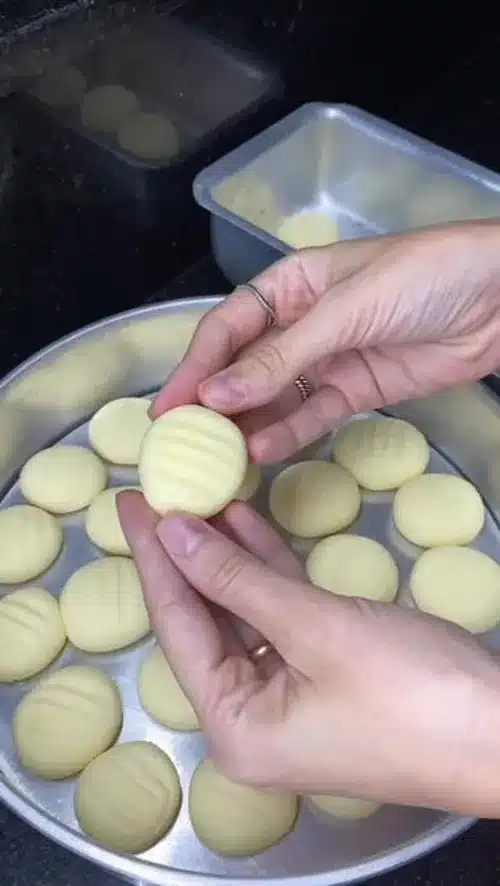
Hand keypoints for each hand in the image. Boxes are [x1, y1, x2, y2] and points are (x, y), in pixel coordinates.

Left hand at [119, 490, 499, 816]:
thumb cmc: (409, 689)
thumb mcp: (314, 628)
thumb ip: (236, 580)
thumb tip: (173, 535)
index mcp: (236, 727)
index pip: (177, 627)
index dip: (153, 558)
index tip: (131, 504)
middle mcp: (252, 718)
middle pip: (204, 620)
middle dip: (184, 555)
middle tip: (157, 494)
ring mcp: (290, 696)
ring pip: (242, 612)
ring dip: (226, 556)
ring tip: (198, 496)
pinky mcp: (325, 672)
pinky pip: (281, 615)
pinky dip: (266, 570)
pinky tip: (245, 523)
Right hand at [151, 221, 499, 461]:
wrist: (499, 298)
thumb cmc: (422, 278)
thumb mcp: (345, 310)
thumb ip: (282, 356)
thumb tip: (216, 395)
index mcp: (289, 285)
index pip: (228, 327)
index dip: (195, 366)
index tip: (167, 407)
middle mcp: (299, 323)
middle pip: (243, 367)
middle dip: (214, 403)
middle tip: (183, 445)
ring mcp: (326, 360)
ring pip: (273, 397)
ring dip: (247, 425)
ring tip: (219, 459)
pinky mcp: (354, 391)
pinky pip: (311, 415)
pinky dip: (287, 434)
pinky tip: (261, 452)